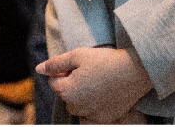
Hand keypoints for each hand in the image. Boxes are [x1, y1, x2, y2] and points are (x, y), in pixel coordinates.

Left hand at [37, 46, 152, 121]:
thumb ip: (55, 63)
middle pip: (65, 95)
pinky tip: (104, 92)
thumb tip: (38, 69)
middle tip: (88, 71)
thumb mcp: (77, 55)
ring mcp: (91, 115)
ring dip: (81, 95)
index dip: (63, 70)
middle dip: (71, 84)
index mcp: (67, 91)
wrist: (135, 71)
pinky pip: (91, 114)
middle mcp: (76, 107)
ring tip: (96, 81)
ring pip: (77, 105)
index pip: (54, 82)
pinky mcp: (105, 118)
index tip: (78, 64)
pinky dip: (93, 105)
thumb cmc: (105, 60)